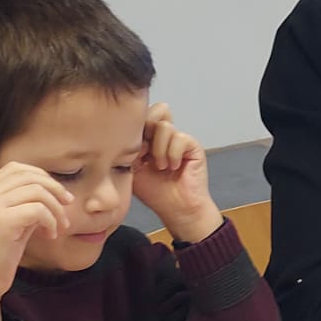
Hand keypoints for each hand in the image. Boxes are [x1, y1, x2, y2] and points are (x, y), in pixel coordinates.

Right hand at [0, 162, 72, 320]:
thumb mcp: (9, 223)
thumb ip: (23, 205)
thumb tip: (51, 194)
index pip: (16, 168)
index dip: (41, 177)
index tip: (57, 194)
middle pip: (29, 175)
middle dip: (54, 188)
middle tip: (67, 206)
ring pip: (37, 191)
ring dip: (56, 208)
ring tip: (59, 227)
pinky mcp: (2, 221)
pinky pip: (38, 210)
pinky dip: (51, 221)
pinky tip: (50, 236)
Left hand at [133, 103, 220, 243]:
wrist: (177, 209)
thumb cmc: (154, 193)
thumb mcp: (132, 168)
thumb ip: (128, 147)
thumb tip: (128, 131)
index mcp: (147, 138)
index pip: (141, 116)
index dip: (134, 131)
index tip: (134, 154)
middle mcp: (163, 135)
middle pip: (155, 111)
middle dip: (146, 135)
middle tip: (145, 156)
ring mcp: (178, 139)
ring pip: (164, 126)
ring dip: (159, 150)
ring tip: (161, 167)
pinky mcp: (192, 145)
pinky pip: (179, 138)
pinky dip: (172, 155)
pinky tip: (173, 168)